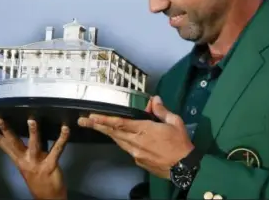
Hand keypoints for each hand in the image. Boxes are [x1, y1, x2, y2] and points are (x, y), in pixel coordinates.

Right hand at [0, 118, 69, 199]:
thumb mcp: (30, 161)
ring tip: (32, 120)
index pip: (1, 143)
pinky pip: (57, 150)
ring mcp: (37, 163)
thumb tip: (30, 127)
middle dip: (5, 130)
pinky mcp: (50, 165)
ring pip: (34, 145)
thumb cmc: (39, 177)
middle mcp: (24, 160)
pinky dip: (62, 138)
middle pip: (12, 142)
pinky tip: (65, 129)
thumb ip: (29, 146)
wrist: (48, 199)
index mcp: (17, 158)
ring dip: (33, 132)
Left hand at [78, 96, 193, 178]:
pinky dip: (119, 140)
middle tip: (84, 120)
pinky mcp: (139, 160)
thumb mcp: (175, 123)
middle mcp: (136, 142)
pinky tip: (117, 136)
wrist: (184, 168)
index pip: (120, 123)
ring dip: (107, 132)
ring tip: (95, 125)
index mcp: (144, 130)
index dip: (104, 119)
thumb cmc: (180, 143)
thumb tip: (154, 99)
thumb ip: (162, 111)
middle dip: (97, 125)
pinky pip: (125, 147)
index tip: (92, 116)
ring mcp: (136, 153)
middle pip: (113, 132)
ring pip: (118, 140)